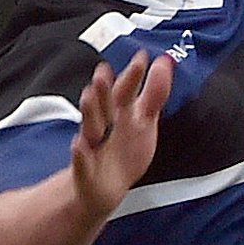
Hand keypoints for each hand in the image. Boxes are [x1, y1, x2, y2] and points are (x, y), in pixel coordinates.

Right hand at [71, 50, 174, 222]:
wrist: (104, 186)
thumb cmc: (124, 149)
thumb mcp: (144, 120)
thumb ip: (154, 92)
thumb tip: (165, 62)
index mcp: (119, 113)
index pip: (125, 91)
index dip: (132, 76)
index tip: (141, 57)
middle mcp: (103, 125)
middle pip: (104, 105)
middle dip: (104, 89)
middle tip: (104, 71)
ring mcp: (92, 146)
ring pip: (89, 127)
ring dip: (89, 111)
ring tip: (88, 94)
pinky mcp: (85, 171)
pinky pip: (81, 163)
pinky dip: (80, 155)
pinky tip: (78, 146)